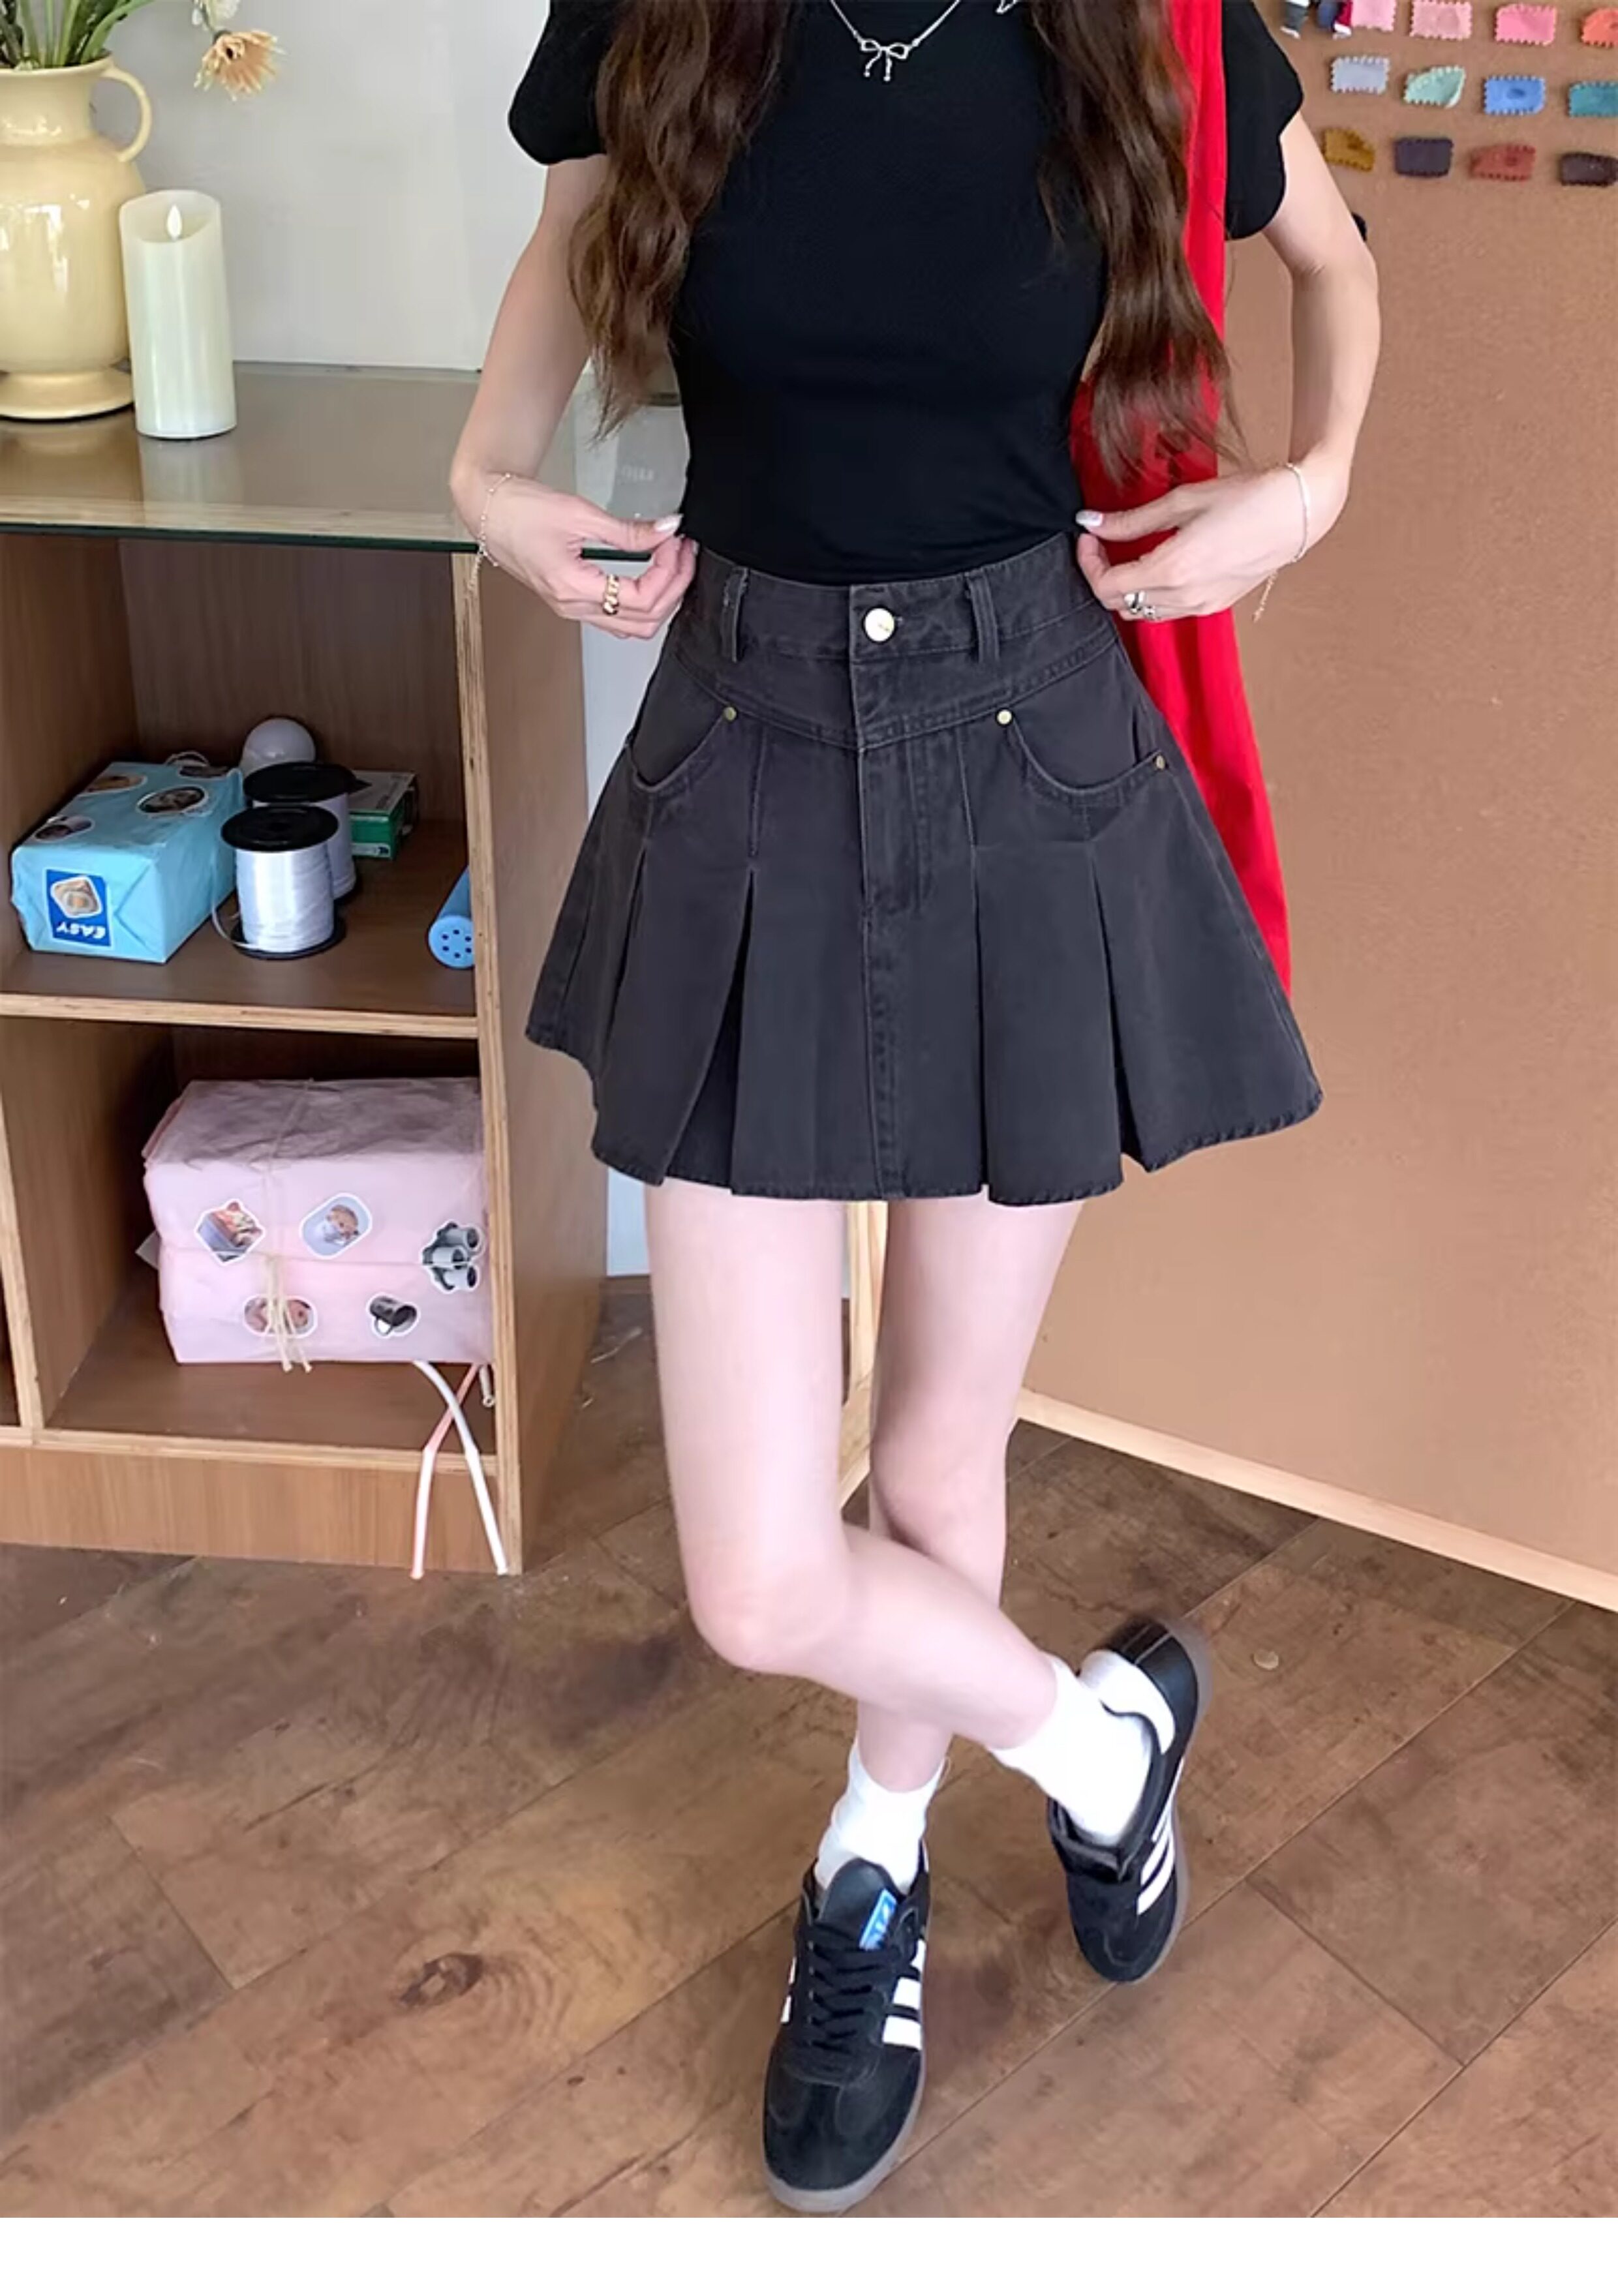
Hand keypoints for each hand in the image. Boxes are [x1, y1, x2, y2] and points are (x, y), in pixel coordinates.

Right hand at [466, 473, 696, 639]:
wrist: (487, 508)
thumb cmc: (519, 509)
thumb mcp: (580, 513)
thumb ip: (629, 530)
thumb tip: (667, 530)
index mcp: (573, 588)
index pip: (641, 600)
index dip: (669, 573)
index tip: (677, 545)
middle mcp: (572, 607)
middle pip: (643, 622)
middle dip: (673, 588)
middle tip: (682, 554)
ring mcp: (572, 608)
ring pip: (632, 626)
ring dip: (660, 599)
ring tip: (672, 563)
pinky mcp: (572, 601)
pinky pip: (616, 617)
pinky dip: (641, 601)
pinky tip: (650, 574)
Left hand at [1076, 461, 1344, 621]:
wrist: (1297, 513)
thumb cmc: (1246, 498)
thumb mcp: (1182, 501)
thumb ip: (1131, 520)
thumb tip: (1090, 522)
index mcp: (1172, 570)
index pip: (1106, 586)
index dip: (1087, 563)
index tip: (1089, 536)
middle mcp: (1184, 597)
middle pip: (1119, 603)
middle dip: (1102, 575)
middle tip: (1103, 543)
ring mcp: (1200, 607)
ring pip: (1141, 612)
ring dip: (1126, 588)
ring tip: (1128, 553)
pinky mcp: (1213, 607)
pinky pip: (1166, 612)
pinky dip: (1150, 594)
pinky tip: (1158, 565)